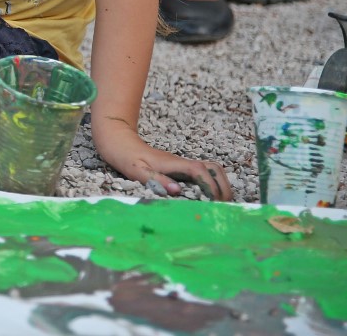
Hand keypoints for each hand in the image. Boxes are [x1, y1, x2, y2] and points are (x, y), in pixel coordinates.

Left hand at [95, 123, 233, 199]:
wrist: (120, 142)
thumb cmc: (127, 157)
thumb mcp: (137, 171)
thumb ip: (156, 180)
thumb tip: (177, 190)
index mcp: (174, 164)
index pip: (201, 172)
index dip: (212, 186)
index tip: (217, 202)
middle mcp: (182, 162)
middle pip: (214, 168)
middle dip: (224, 185)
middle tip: (227, 205)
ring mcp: (182, 164)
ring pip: (211, 169)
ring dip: (221, 183)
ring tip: (223, 202)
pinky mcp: (180, 167)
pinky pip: (204, 173)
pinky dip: (213, 182)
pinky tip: (210, 196)